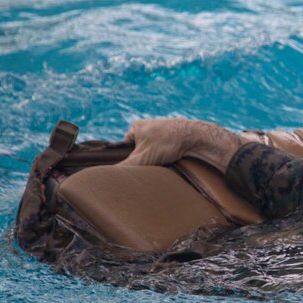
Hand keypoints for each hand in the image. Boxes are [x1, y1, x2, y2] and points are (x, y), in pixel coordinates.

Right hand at [121, 118, 243, 171]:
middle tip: (152, 163)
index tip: (139, 165)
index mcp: (135, 127)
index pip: (124, 148)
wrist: (196, 137)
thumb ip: (125, 167)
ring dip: (155, 158)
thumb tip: (106, 176)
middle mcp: (147, 126)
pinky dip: (165, 156)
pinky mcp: (172, 136)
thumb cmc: (169, 143)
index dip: (130, 159)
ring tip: (163, 160)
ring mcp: (160, 131)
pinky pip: (163, 150)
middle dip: (143, 159)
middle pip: (138, 150)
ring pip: (151, 151)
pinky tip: (170, 159)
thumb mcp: (143, 158)